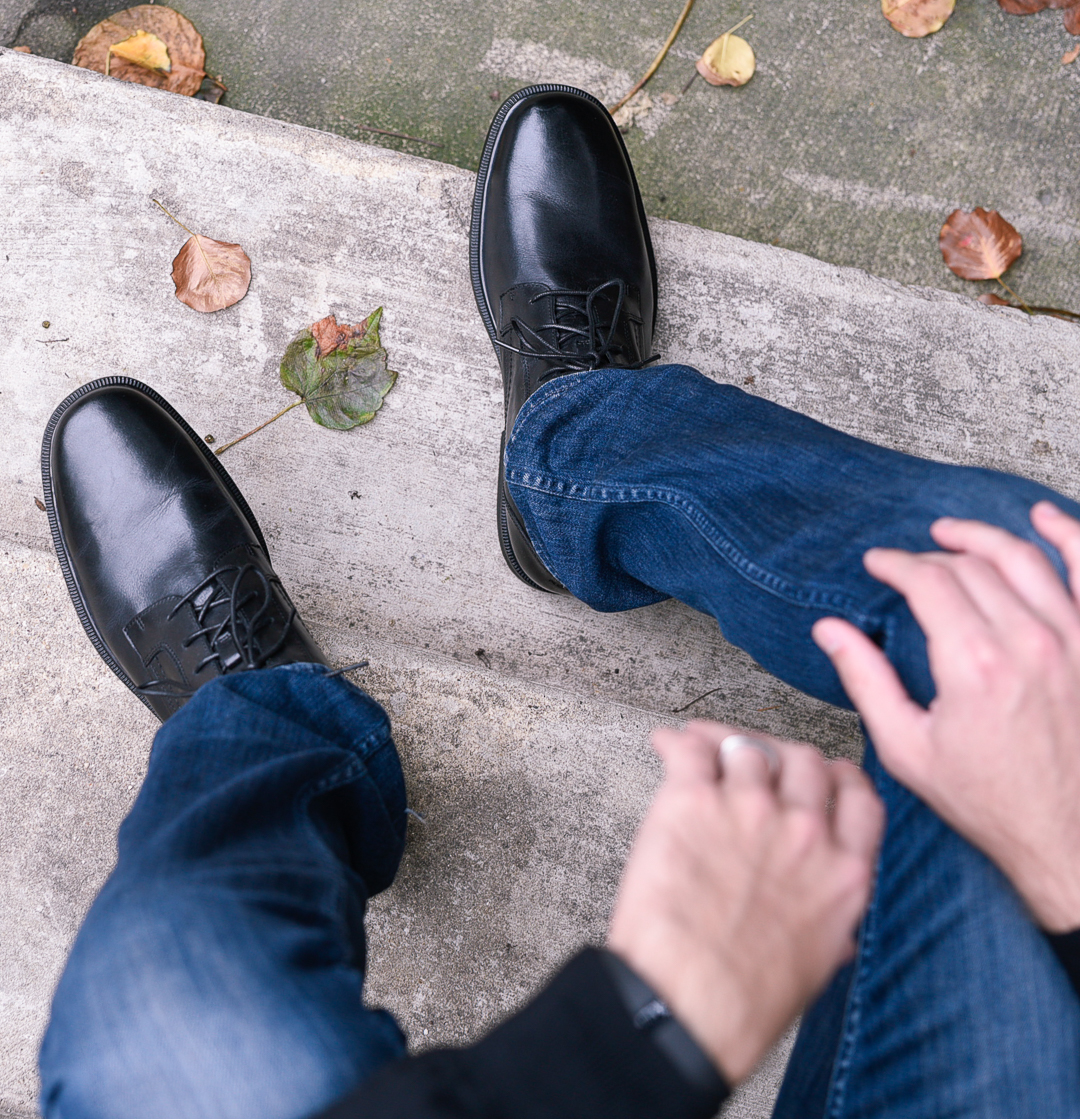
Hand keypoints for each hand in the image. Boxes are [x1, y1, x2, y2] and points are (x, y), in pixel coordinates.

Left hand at [607, 721, 882, 1083]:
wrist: (687, 1007)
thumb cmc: (744, 1002)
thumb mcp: (815, 966)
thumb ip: (831, 927)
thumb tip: (835, 929)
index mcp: (844, 874)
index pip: (858, 794)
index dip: (836, 775)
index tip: (817, 774)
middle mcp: (804, 832)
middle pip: (804, 758)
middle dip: (780, 755)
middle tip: (755, 760)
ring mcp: (749, 810)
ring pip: (748, 747)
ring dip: (726, 745)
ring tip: (704, 749)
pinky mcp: (694, 801)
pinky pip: (690, 749)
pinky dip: (677, 741)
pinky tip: (667, 744)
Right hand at [813, 501, 1079, 931]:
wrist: (1066, 838)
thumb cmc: (990, 800)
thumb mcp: (907, 747)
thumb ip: (866, 680)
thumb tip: (831, 631)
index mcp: (973, 664)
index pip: (929, 583)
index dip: (896, 564)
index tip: (879, 564)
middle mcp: (1028, 643)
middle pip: (972, 567)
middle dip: (931, 556)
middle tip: (909, 564)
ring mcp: (1073, 641)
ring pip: (1025, 558)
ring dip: (985, 536)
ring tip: (955, 533)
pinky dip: (1068, 536)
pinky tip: (1045, 517)